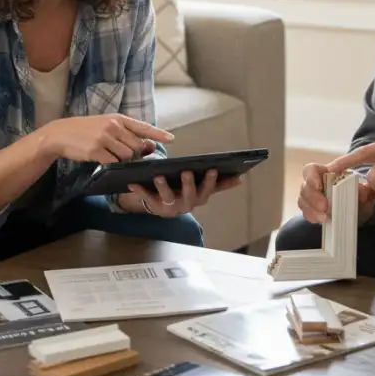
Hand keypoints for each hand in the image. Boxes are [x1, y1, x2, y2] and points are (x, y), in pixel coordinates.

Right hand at [38, 114, 172, 163]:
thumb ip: (127, 135)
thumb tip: (149, 146)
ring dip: (122, 160)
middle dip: (134, 154)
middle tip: (121, 154)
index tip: (171, 139)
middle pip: (136, 146)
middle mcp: (113, 126)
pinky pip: (112, 162)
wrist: (60, 134)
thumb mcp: (107, 127)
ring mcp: (104, 137)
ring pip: (127, 156)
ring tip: (109, 155)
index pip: (143, 127)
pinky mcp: (95, 150)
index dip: (158, 134)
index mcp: (118, 119)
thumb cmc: (86, 131)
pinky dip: (111, 164)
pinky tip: (102, 160)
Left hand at [116, 169, 242, 216]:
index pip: (208, 190)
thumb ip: (221, 184)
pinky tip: (132, 183)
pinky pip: (146, 198)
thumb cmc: (185, 191)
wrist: (163, 204)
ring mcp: (169, 206)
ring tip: (159, 175)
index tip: (213, 169)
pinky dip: (139, 191)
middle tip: (187, 172)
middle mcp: (185, 204)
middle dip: (189, 184)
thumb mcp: (203, 187)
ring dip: (163, 187)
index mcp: (198, 198)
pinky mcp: (153, 205)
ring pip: (167, 198)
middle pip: (189, 196)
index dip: (211, 182)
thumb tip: (241, 178)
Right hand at [297, 161, 374, 225]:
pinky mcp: (312, 210)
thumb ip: (363, 190)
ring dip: (312, 209)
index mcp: (326, 173)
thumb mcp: (364, 191)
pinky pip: (306, 213)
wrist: (360, 209)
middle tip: (325, 207)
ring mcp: (311, 198)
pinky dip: (312, 217)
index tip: (318, 186)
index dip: (311, 176)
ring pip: (303, 200)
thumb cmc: (359, 195)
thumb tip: (360, 191)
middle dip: (313, 197)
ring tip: (325, 217)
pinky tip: (321, 220)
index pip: (311, 169)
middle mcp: (315, 183)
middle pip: (305, 187)